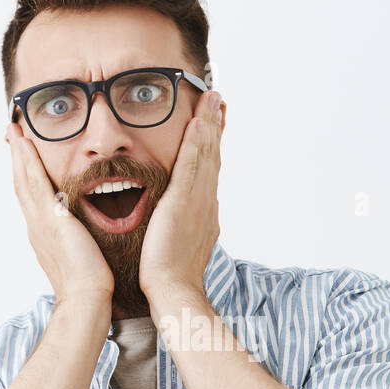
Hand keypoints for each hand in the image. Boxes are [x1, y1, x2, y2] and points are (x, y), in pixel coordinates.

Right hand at [6, 120, 113, 305]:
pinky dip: (28, 163)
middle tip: (12, 137)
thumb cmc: (90, 283)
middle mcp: (37, 226)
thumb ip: (80, 241)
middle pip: (21, 185)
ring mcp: (40, 222)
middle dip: (17, 160)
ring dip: (19, 155)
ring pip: (24, 180)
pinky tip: (26, 145)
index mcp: (44, 234)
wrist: (86, 298)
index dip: (25, 176)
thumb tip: (85, 237)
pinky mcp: (50, 220)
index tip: (23, 157)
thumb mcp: (82, 256)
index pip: (32, 199)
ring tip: (14, 132)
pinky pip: (35, 184)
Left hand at [138, 90, 224, 301]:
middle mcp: (206, 201)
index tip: (213, 122)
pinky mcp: (184, 203)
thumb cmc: (171, 275)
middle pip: (213, 155)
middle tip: (218, 99)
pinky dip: (197, 143)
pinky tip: (197, 123)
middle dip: (215, 126)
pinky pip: (191, 166)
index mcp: (203, 210)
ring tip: (212, 98)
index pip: (209, 169)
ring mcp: (198, 201)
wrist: (174, 290)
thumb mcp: (178, 243)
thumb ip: (180, 227)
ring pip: (206, 155)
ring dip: (209, 124)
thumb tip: (178, 222)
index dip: (212, 144)